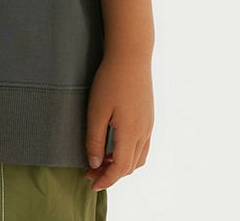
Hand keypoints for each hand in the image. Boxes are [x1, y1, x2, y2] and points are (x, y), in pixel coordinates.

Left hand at [83, 52, 153, 191]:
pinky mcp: (148, 115)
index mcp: (131, 133)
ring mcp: (148, 124)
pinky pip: (142, 144)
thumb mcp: (96, 110)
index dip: (106, 180)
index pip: (121, 169)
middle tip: (90, 171)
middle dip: (111, 174)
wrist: (131, 55)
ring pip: (138, 157)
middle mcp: (144, 132)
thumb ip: (95, 140)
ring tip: (102, 160)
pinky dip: (129, 153)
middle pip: (130, 166)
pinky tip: (115, 144)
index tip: (91, 184)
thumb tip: (95, 164)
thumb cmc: (111, 80)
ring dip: (121, 164)